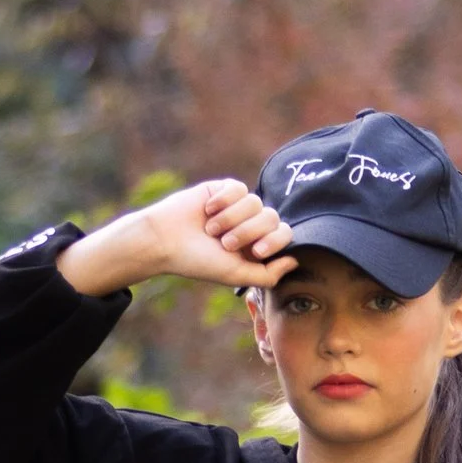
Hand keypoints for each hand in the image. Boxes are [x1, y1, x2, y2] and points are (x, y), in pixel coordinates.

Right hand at [58, 178, 294, 297]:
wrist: (165, 240)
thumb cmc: (199, 261)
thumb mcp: (236, 274)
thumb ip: (269, 274)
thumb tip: (296, 261)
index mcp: (257, 245)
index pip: (284, 234)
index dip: (274, 240)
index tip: (255, 251)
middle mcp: (250, 224)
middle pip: (272, 217)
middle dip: (249, 231)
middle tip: (224, 243)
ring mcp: (238, 205)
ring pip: (255, 202)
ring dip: (232, 218)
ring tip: (211, 229)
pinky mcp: (224, 189)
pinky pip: (238, 188)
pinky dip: (223, 201)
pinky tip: (208, 210)